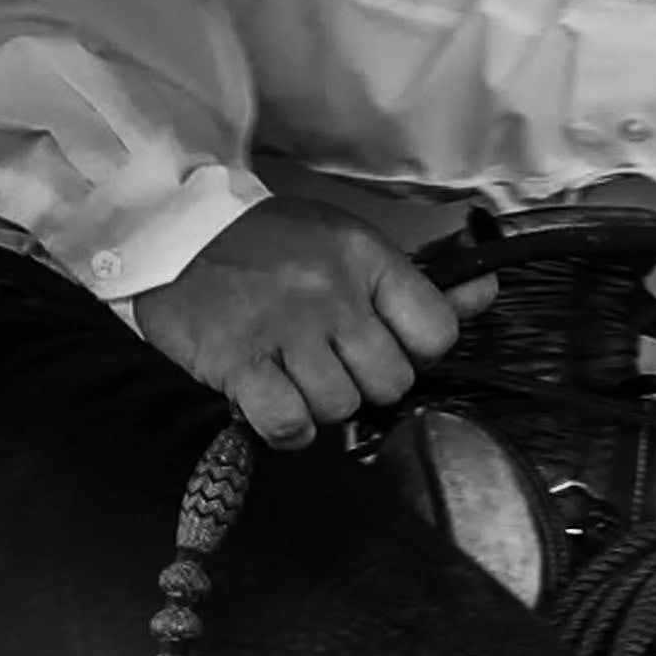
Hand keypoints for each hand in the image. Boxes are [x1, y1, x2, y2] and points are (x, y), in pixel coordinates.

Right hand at [134, 197, 497, 448]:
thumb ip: (417, 283)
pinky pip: (292, 426)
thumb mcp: (345, 244)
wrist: (170, 228)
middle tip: (326, 360)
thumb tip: (486, 293)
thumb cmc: (264, 245)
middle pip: (391, 383)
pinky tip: (271, 400)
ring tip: (289, 372)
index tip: (384, 344)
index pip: (436, 331)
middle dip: (364, 383)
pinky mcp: (240, 362)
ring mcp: (285, 329)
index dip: (416, 352)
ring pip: (341, 408)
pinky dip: (286, 427)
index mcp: (363, 258)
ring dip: (318, 404)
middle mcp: (332, 293)